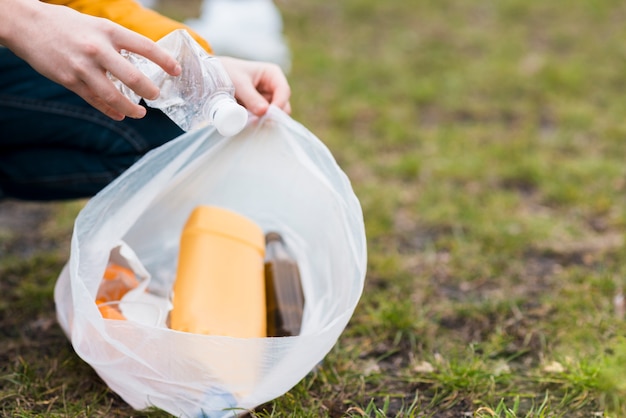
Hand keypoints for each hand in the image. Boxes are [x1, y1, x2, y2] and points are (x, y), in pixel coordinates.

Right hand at [0, 0, 180, 119]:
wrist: (27, 25)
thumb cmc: (67, 25)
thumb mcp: (97, 25)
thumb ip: (118, 41)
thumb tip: (142, 59)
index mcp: (109, 31)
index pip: (145, 47)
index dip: (164, 61)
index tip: (176, 71)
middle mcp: (98, 50)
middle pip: (134, 78)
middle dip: (150, 92)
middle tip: (156, 96)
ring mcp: (84, 67)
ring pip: (115, 96)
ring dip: (131, 109)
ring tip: (140, 113)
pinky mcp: (71, 81)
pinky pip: (96, 101)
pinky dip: (110, 110)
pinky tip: (119, 115)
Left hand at [218, 57, 290, 115]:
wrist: (211, 78)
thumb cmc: (227, 72)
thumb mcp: (239, 83)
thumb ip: (251, 97)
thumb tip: (264, 111)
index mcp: (272, 75)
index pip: (284, 91)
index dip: (279, 103)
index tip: (269, 114)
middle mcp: (273, 89)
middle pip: (283, 106)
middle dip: (272, 115)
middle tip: (258, 120)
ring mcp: (267, 101)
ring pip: (274, 116)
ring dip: (263, 120)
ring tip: (248, 120)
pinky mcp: (259, 111)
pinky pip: (263, 120)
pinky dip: (256, 123)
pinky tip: (246, 122)